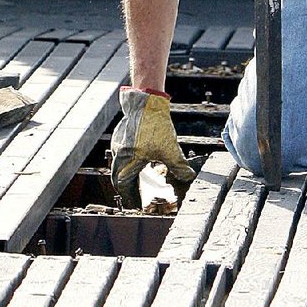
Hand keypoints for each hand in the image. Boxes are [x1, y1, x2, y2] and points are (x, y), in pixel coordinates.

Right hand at [110, 88, 195, 208]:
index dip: (130, 197)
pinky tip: (140, 159)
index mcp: (127, 162)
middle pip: (119, 177)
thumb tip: (188, 178)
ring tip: (140, 179)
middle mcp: (118, 154)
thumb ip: (179, 167)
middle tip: (137, 195)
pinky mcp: (121, 134)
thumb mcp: (170, 150)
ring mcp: (118, 143)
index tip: (137, 204)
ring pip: (119, 164)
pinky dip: (128, 161)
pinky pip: (121, 153)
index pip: (123, 186)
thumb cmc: (156, 126)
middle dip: (128, 188)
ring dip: (128, 174)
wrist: (147, 101)